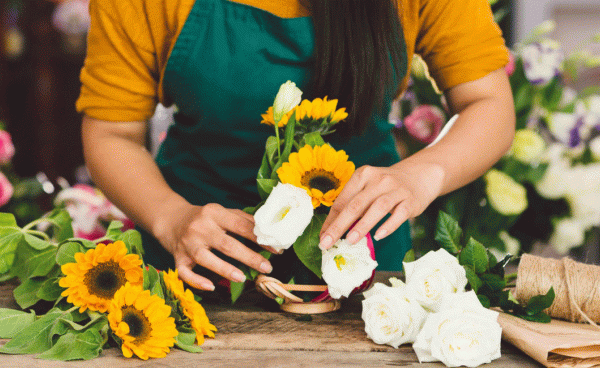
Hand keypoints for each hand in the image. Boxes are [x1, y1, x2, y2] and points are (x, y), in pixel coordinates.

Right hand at [157, 202, 276, 290]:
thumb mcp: (222, 212)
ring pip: (206, 258)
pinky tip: (211, 287)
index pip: (240, 225)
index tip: (276, 249)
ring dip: (225, 269)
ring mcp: (187, 244)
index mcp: (214, 213)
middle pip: (226, 244)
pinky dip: (197, 281)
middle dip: (249, 257)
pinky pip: (185, 273)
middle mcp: (200, 228)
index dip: (259, 238)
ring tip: (243, 277)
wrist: (171, 219)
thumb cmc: (204, 218)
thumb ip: (243, 219)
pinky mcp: (177, 258)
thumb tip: (268, 231)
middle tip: (267, 267)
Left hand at [318, 161, 444, 249]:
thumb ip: (352, 205)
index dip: (331, 220)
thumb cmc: (386, 187)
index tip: (322, 238)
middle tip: (328, 242)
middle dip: (339, 225)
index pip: (343, 200)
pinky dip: (388, 226)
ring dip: (362, 225)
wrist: (419, 175)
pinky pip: (399, 214)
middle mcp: (378, 180)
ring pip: (377, 208)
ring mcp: (396, 189)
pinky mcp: (410, 200)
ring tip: (350, 241)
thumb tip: (331, 231)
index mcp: (362, 175)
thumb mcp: (368, 189)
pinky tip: (378, 236)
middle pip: (356, 204)